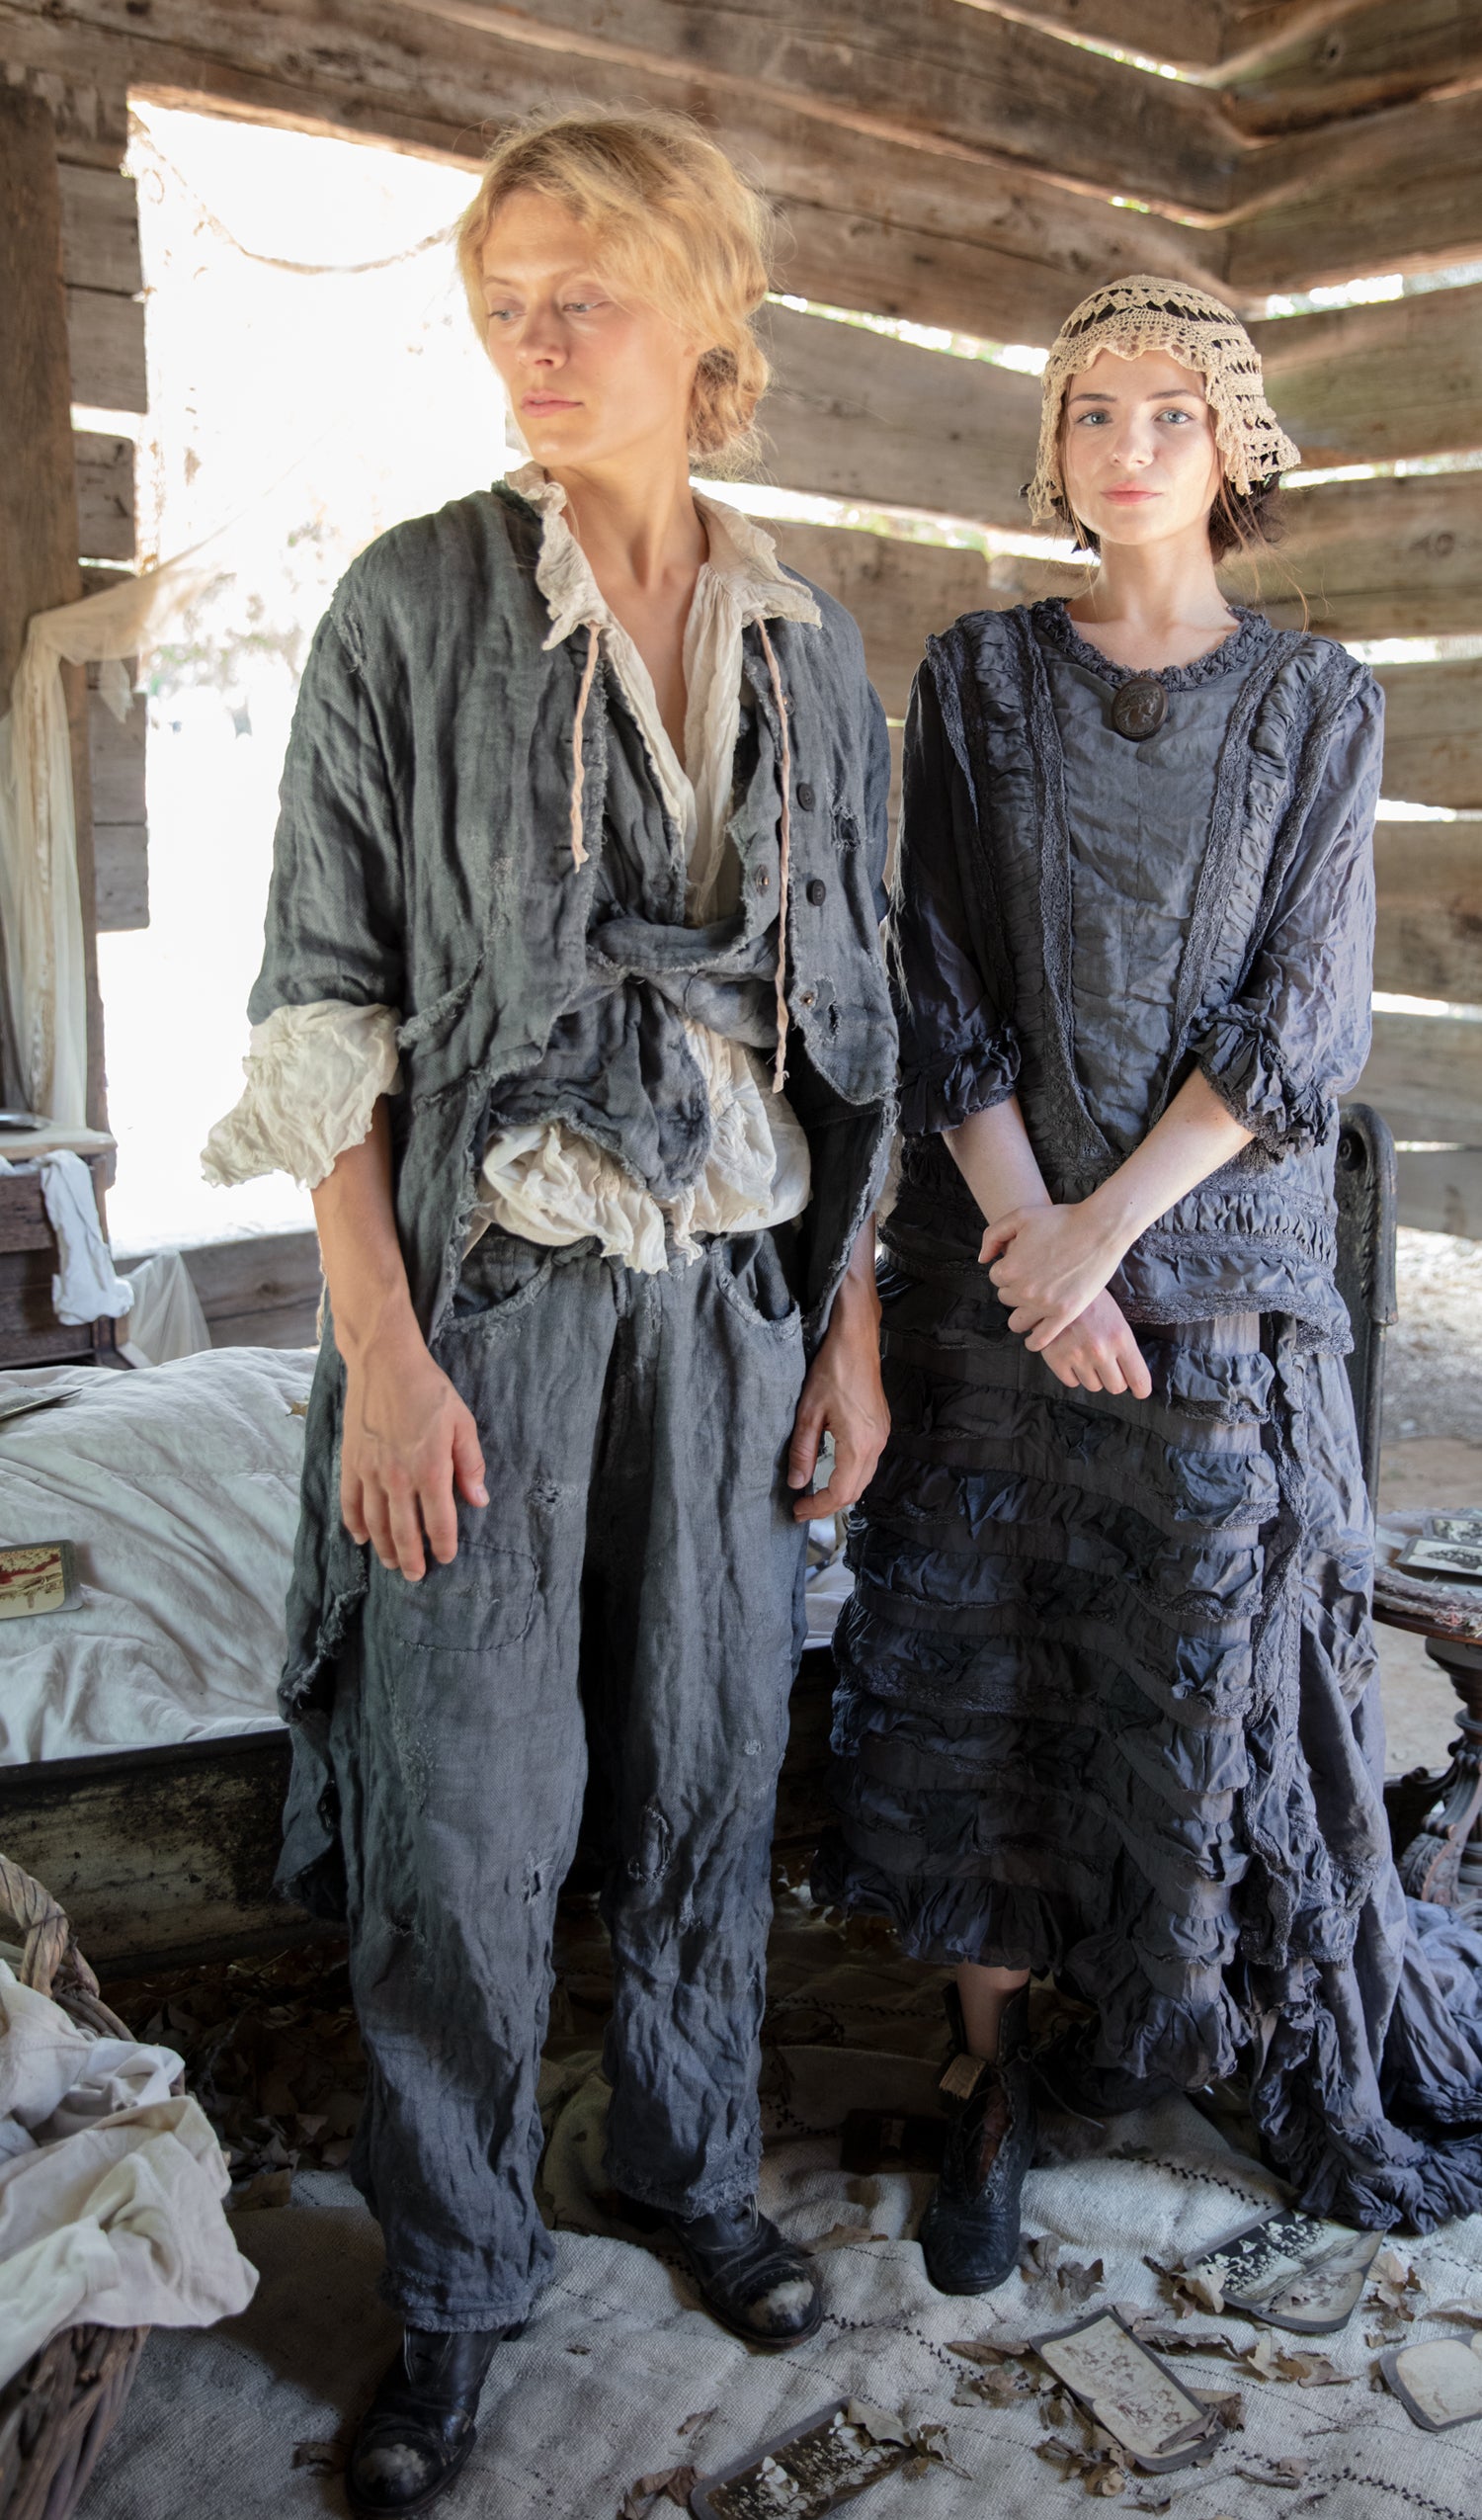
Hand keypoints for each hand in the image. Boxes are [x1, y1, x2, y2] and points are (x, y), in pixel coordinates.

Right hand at [341, 1330, 487, 1579]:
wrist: (384, 1363)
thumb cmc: (428, 1390)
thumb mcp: (462, 1423)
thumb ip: (470, 1464)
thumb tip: (479, 1501)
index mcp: (430, 1469)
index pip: (439, 1521)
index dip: (444, 1544)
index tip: (446, 1557)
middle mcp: (398, 1477)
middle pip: (405, 1531)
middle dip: (412, 1559)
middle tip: (417, 1576)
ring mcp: (370, 1472)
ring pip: (377, 1523)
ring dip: (385, 1548)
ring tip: (392, 1564)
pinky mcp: (351, 1463)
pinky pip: (351, 1503)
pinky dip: (355, 1524)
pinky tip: (361, 1538)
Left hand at [787, 1292, 889, 1522]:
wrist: (856, 1340)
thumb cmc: (832, 1370)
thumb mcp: (808, 1413)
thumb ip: (802, 1451)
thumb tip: (796, 1483)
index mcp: (858, 1443)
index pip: (840, 1492)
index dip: (818, 1507)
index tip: (797, 1511)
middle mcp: (876, 1444)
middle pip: (855, 1491)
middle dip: (829, 1505)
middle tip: (802, 1508)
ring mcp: (882, 1435)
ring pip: (864, 1478)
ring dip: (841, 1492)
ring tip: (814, 1495)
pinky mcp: (882, 1427)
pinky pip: (869, 1463)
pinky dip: (851, 1476)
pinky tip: (833, 1473)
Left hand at [979, 1201, 1123, 1350]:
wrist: (1100, 1229)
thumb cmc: (1061, 1220)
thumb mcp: (1020, 1216)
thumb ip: (993, 1235)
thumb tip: (983, 1260)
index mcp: (1009, 1268)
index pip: (996, 1278)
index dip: (1010, 1268)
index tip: (1026, 1263)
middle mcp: (1023, 1290)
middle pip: (1006, 1298)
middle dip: (1017, 1289)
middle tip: (1035, 1279)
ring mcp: (1044, 1305)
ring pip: (1017, 1322)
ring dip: (1022, 1314)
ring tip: (1035, 1304)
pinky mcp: (1064, 1315)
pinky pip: (1040, 1340)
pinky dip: (1034, 1341)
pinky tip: (1035, 1335)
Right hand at [1037, 1290, 1150, 1397]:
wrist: (1057, 1286)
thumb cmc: (1092, 1301)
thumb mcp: (1117, 1319)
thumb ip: (1124, 1347)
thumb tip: (1130, 1375)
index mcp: (1121, 1338)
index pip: (1139, 1379)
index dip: (1141, 1389)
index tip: (1140, 1391)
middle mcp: (1100, 1351)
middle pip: (1116, 1387)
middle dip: (1114, 1378)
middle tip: (1108, 1365)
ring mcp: (1077, 1356)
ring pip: (1093, 1386)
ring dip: (1092, 1375)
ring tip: (1086, 1355)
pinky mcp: (1055, 1358)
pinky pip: (1071, 1382)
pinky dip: (1072, 1373)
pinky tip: (1071, 1356)